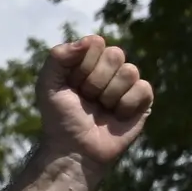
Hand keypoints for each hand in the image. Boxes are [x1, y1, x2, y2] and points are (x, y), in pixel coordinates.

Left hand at [35, 33, 154, 172]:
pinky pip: (143, 88)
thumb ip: (58, 56)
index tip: (72, 84)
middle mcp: (109, 69)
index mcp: (88, 61)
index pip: (96, 43)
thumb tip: (90, 40)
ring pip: (129, 72)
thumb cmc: (60, 119)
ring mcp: (127, 85)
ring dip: (110, 95)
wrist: (74, 151)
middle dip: (96, 81)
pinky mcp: (142, 102)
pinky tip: (116, 116)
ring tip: (101, 110)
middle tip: (87, 99)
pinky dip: (127, 105)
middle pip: (115, 55)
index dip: (83, 66)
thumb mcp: (47, 85)